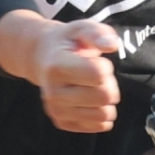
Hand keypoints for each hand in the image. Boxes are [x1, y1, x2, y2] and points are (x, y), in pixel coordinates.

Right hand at [0, 11, 120, 132]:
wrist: (42, 59)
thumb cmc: (67, 43)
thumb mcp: (80, 28)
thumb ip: (98, 33)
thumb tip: (112, 46)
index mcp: (57, 67)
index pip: (99, 75)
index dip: (105, 67)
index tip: (96, 61)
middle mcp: (53, 93)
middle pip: (104, 97)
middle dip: (109, 84)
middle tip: (97, 75)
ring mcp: (56, 111)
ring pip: (104, 115)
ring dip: (107, 100)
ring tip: (93, 87)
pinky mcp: (63, 123)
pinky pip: (99, 126)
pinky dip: (101, 113)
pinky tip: (90, 100)